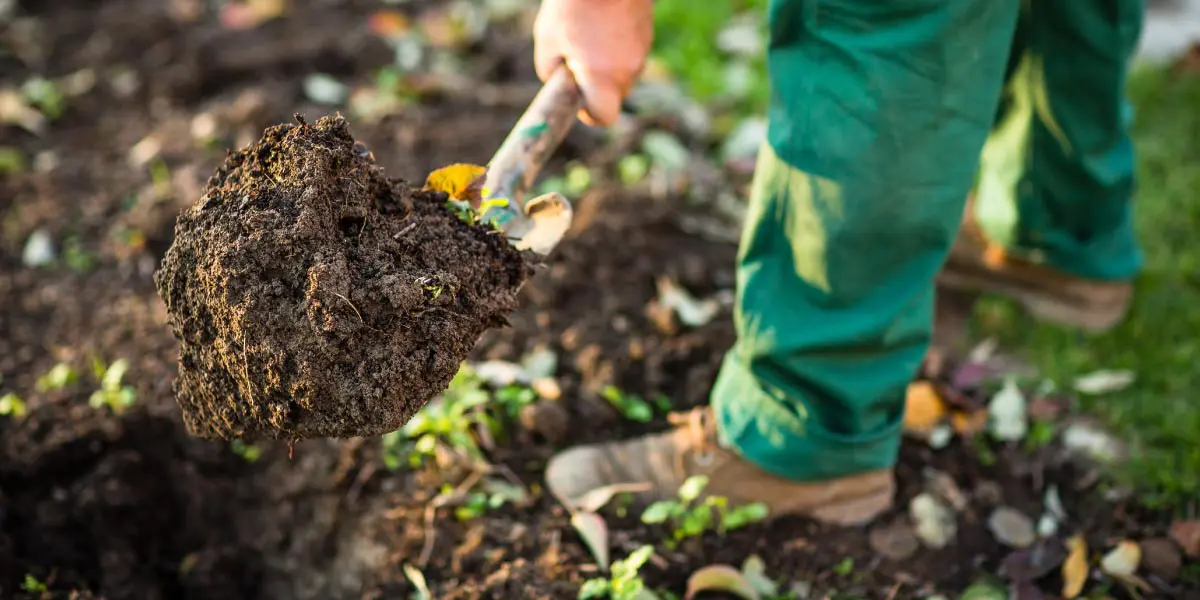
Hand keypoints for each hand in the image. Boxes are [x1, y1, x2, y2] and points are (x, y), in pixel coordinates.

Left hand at [533, 0, 653, 126]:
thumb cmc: (573, 2)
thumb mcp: (547, 38)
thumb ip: (549, 69)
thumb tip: (557, 79)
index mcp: (603, 78)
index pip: (604, 117)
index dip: (590, 114)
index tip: (578, 100)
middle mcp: (628, 69)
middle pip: (614, 95)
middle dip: (596, 86)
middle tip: (575, 60)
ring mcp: (642, 50)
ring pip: (622, 72)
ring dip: (606, 64)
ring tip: (586, 33)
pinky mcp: (647, 32)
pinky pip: (629, 52)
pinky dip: (616, 46)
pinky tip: (601, 21)